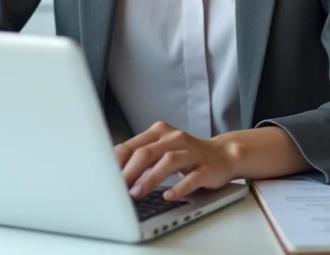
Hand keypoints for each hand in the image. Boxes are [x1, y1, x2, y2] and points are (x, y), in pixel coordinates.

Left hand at [114, 121, 239, 201]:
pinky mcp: (207, 168)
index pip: (132, 145)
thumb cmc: (187, 155)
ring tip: (137, 193)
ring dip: (150, 178)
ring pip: (168, 161)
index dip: (117, 163)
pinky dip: (179, 187)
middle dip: (130, 172)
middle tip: (118, 189)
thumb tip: (112, 173)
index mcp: (160, 132)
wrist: (224, 155)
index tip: (105, 179)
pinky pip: (192, 177)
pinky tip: (168, 196)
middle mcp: (175, 138)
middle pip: (147, 152)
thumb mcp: (161, 150)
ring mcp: (192, 152)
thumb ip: (140, 156)